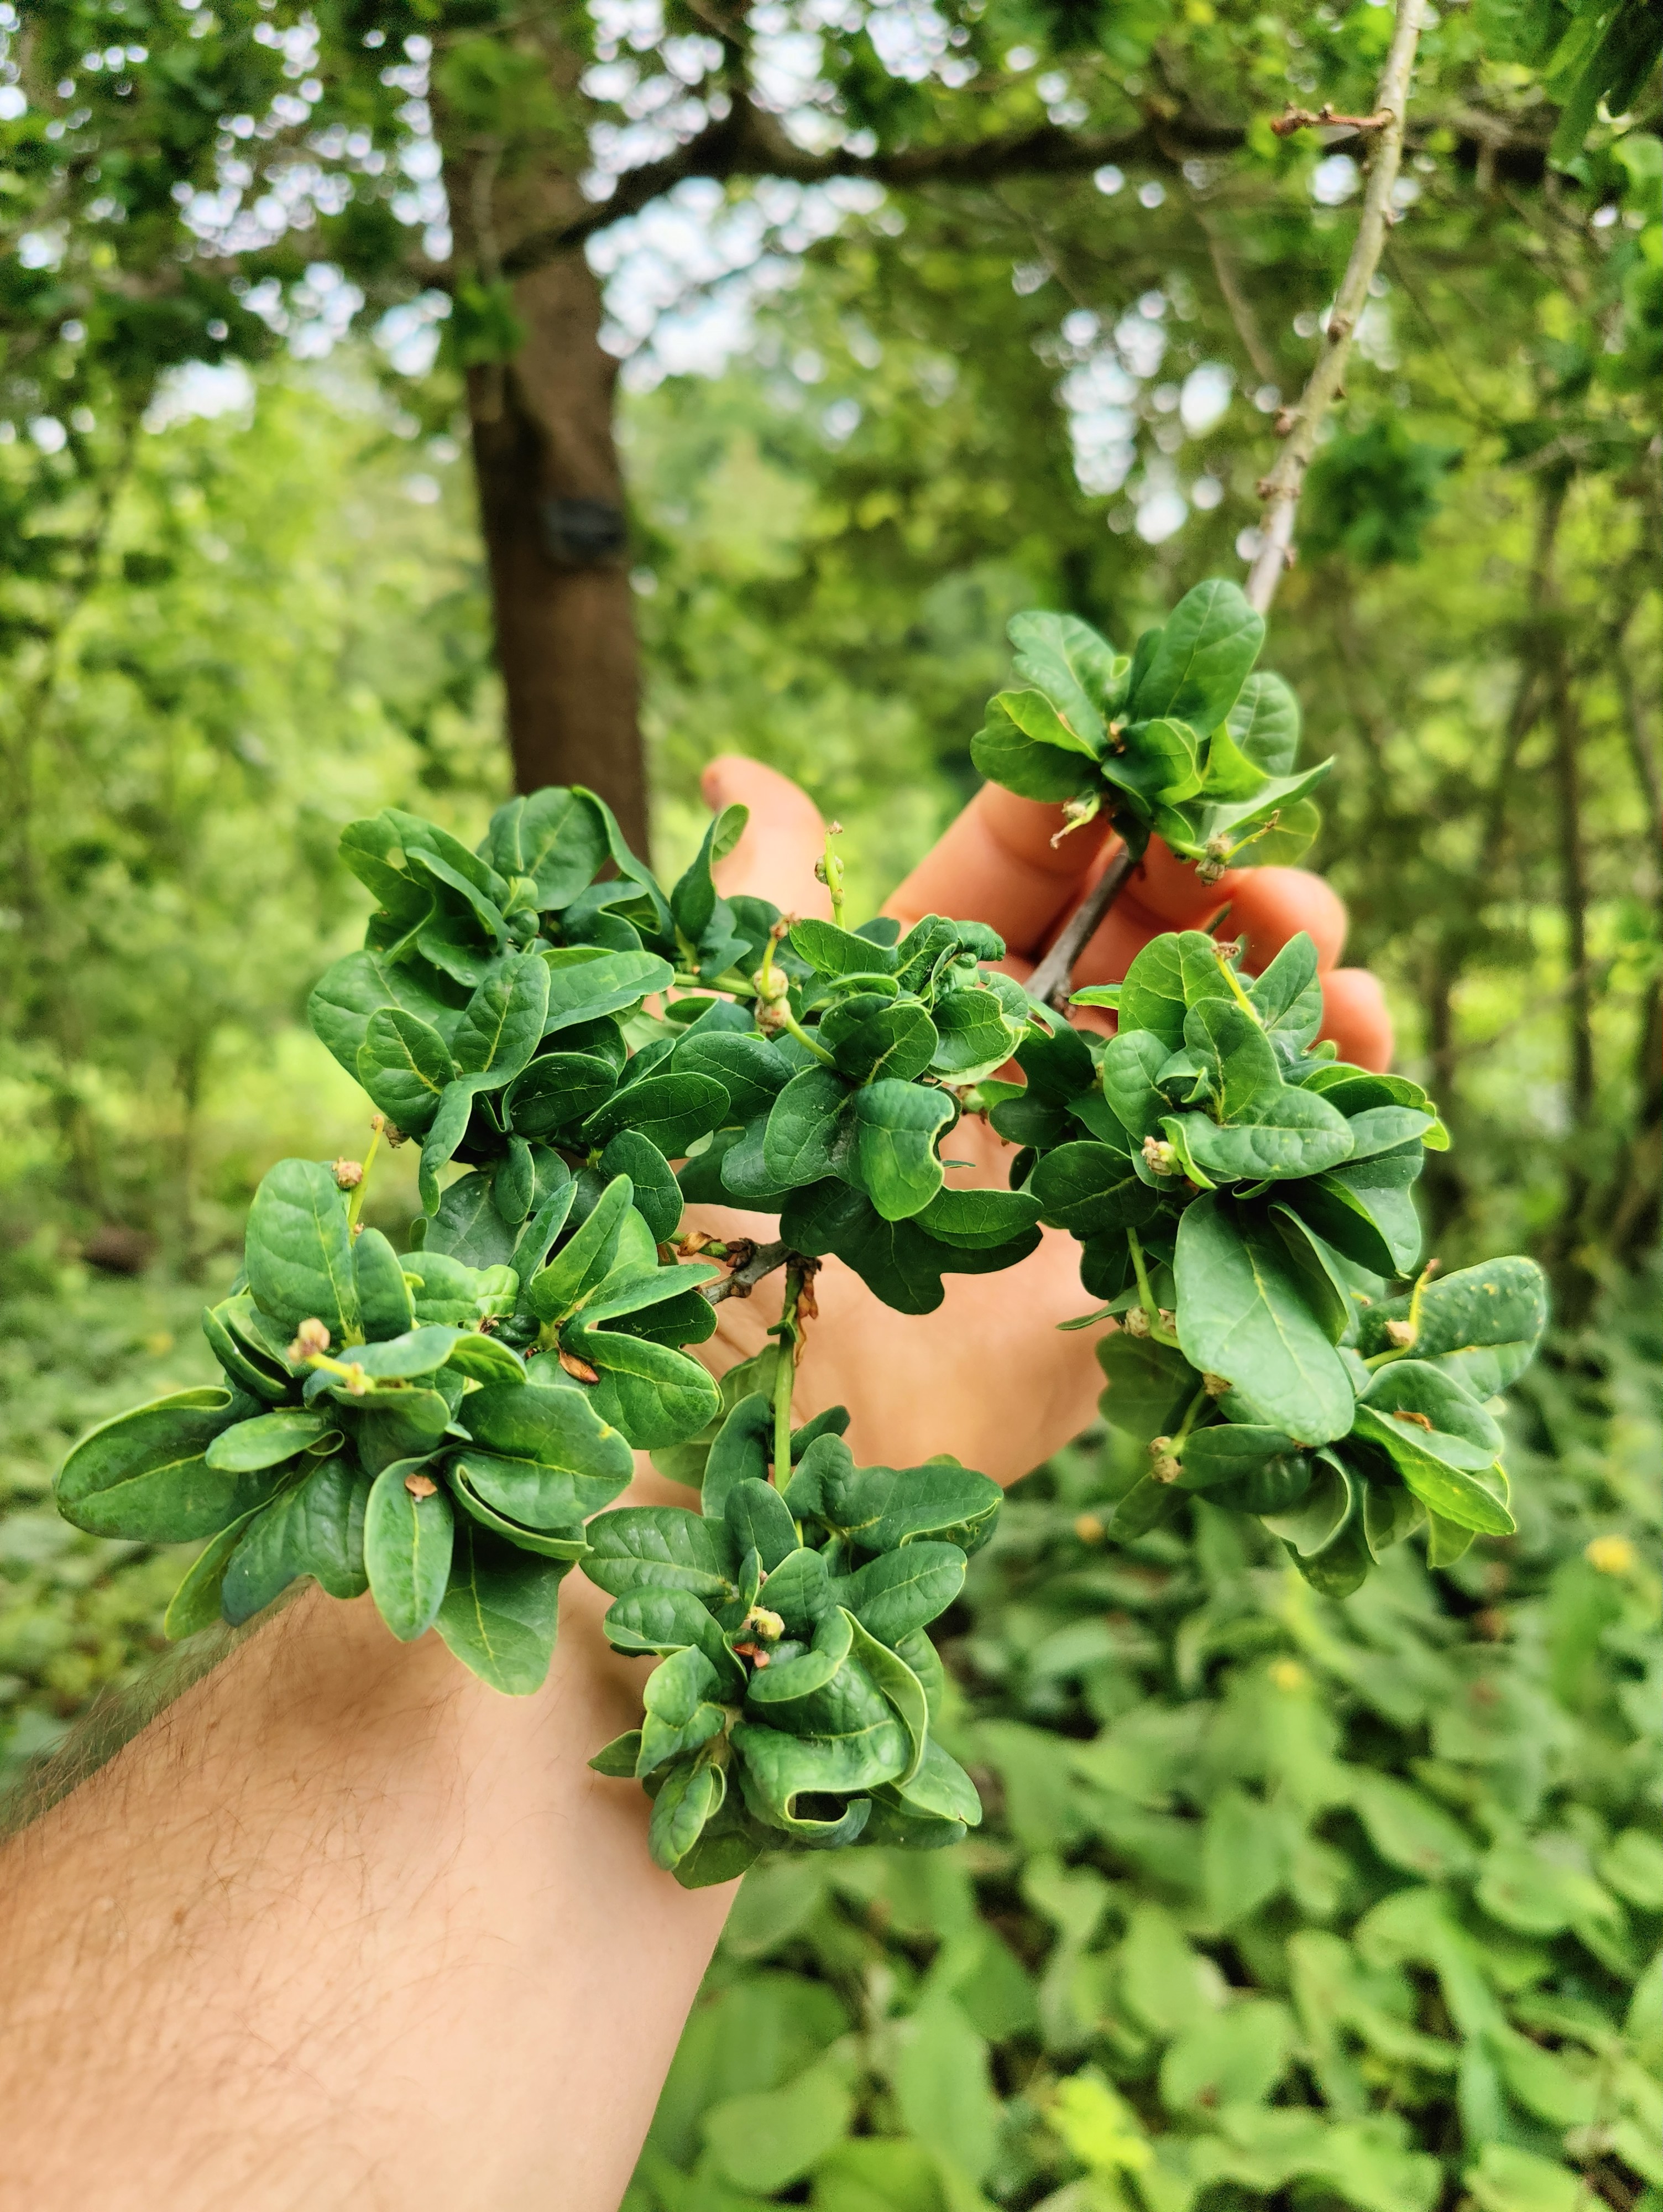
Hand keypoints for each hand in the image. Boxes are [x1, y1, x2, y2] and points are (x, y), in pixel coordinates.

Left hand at [686, 759, 1393, 1486]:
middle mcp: (1006, 1065)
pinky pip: (1241, 1165)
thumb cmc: (712, 1214)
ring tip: (1336, 962)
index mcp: (915, 992)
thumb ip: (761, 900)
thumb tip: (733, 770)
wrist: (752, 1409)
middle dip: (1219, 891)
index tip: (1157, 786)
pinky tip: (1363, 1045)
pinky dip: (1314, 1103)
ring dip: (1286, 986)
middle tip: (1275, 881)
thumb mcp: (720, 1030)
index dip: (1092, 817)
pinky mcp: (1136, 1255)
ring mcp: (1081, 1157)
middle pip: (1140, 942)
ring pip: (1208, 1042)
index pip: (1021, 870)